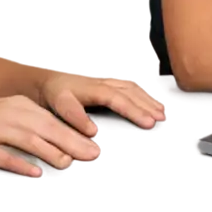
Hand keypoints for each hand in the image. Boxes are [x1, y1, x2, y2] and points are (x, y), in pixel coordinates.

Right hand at [0, 93, 101, 176]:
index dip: (75, 132)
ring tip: (69, 163)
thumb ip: (25, 127)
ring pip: (28, 140)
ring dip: (51, 151)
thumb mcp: (2, 114)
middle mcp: (9, 114)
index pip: (53, 120)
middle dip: (72, 141)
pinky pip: (3, 155)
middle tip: (94, 154)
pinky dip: (21, 163)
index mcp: (18, 106)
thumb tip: (54, 145)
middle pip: (47, 128)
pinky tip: (35, 173)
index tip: (95, 143)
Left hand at [39, 72, 165, 137]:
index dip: (134, 110)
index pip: (118, 99)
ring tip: (162, 113)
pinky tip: (155, 101)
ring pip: (132, 87)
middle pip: (129, 92)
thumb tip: (94, 132)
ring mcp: (107, 81)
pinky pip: (130, 86)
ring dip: (148, 99)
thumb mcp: (59, 105)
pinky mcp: (109, 83)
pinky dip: (145, 93)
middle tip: (161, 120)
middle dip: (146, 106)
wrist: (49, 79)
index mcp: (93, 88)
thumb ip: (75, 117)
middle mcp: (103, 82)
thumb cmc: (54, 95)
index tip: (149, 123)